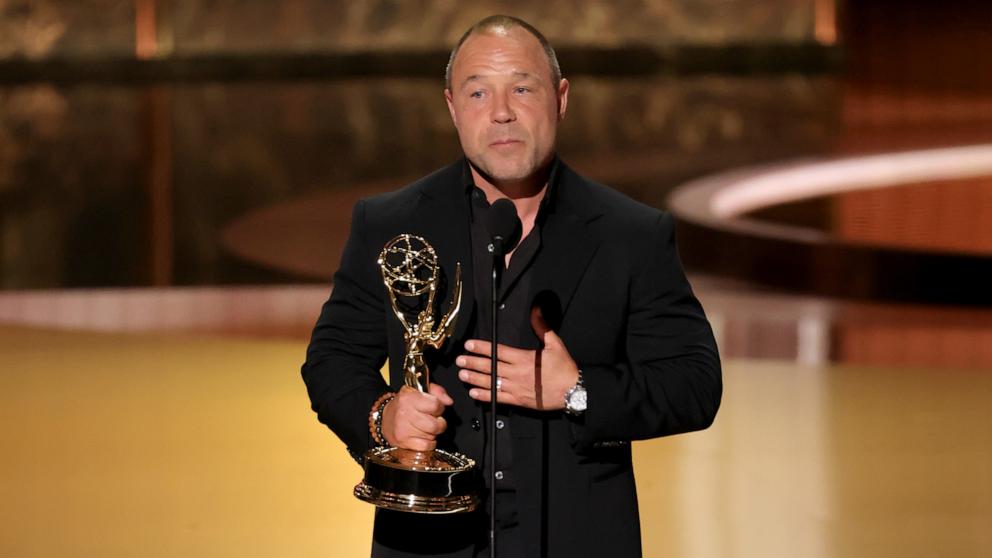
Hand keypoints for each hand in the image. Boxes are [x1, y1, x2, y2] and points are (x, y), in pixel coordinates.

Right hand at [381, 383, 452, 451]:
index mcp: (409, 398)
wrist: (385, 418)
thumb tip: (448, 401)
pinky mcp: (403, 442)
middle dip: (439, 423)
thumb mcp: (420, 391)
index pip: (435, 405)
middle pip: (434, 425)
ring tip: (425, 427)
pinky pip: (426, 446)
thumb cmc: (405, 404)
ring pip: (431, 436)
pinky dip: (429, 443)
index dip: (439, 408)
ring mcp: (403, 429)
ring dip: (433, 433)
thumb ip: (437, 392)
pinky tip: (423, 437)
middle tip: (434, 420)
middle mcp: (405, 413)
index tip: (436, 409)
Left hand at [457, 307, 578, 409]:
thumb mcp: (556, 345)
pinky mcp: (519, 401)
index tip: (470, 345)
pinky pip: (498, 398)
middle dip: (473, 362)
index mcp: (525, 359)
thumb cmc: (565, 369)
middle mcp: (518, 373)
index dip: (482, 348)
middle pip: (491, 367)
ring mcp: (517, 388)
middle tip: (460, 360)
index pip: (498, 351)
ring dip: (475, 379)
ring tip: (463, 375)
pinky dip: (485, 396)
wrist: (573, 391)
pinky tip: (475, 393)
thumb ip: (543, 328)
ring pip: (491, 382)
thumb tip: (537, 311)